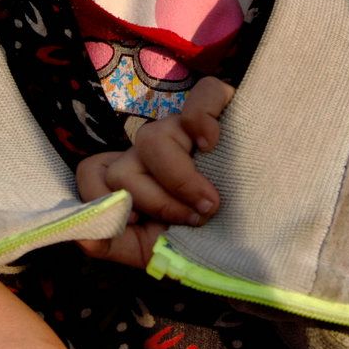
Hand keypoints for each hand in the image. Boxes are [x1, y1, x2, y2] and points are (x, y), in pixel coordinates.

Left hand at [75, 75, 233, 268]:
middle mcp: (151, 151)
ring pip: (151, 139)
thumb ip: (115, 244)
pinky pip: (199, 96)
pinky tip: (213, 145)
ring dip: (181, 179)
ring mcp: (182, 127)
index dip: (103, 198)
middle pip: (123, 165)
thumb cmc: (210, 238)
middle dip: (157, 202)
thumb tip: (82, 236)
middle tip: (194, 221)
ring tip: (212, 203)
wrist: (266, 231)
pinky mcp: (217, 106)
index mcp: (134, 180)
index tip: (136, 221)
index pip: (91, 171)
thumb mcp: (157, 252)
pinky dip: (201, 120)